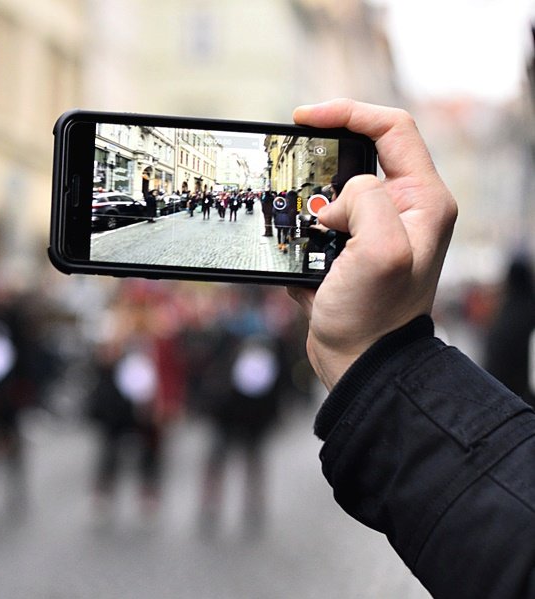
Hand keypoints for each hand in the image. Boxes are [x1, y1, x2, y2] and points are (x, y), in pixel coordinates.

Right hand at [288, 99, 457, 389]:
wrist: (359, 364)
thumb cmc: (376, 317)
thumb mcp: (381, 250)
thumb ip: (366, 200)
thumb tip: (338, 199)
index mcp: (423, 200)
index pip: (391, 128)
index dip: (348, 113)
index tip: (305, 118)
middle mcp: (403, 209)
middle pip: (359, 156)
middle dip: (322, 166)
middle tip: (296, 177)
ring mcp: (376, 229)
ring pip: (333, 191)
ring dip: (309, 205)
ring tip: (304, 235)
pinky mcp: (350, 248)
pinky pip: (320, 221)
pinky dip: (302, 232)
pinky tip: (301, 258)